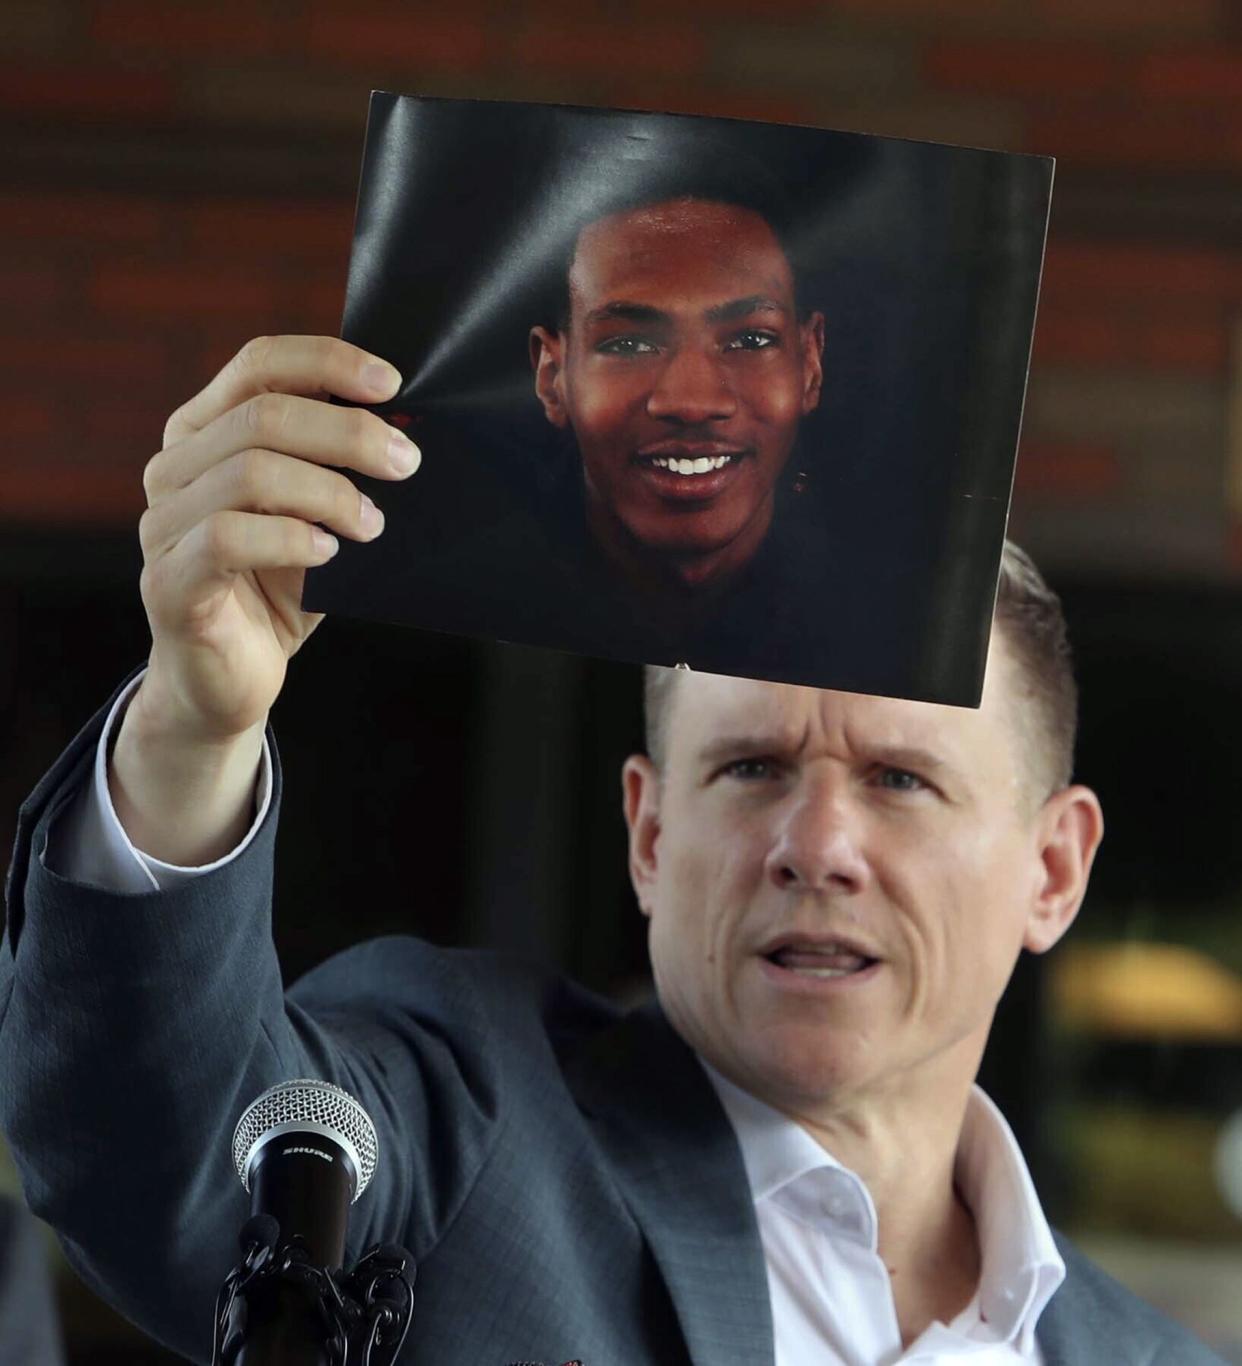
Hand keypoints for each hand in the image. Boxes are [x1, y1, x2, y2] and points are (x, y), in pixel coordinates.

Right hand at [110, 335, 418, 863]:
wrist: (233, 679)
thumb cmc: (281, 589)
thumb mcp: (316, 517)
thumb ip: (338, 471)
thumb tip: (406, 433)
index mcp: (204, 432)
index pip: (259, 365)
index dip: (328, 362)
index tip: (393, 384)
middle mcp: (173, 467)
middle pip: (264, 415)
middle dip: (349, 433)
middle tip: (407, 463)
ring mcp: (162, 524)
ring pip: (250, 472)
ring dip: (330, 492)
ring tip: (374, 524)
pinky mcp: (168, 582)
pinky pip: (228, 538)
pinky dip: (291, 539)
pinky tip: (330, 555)